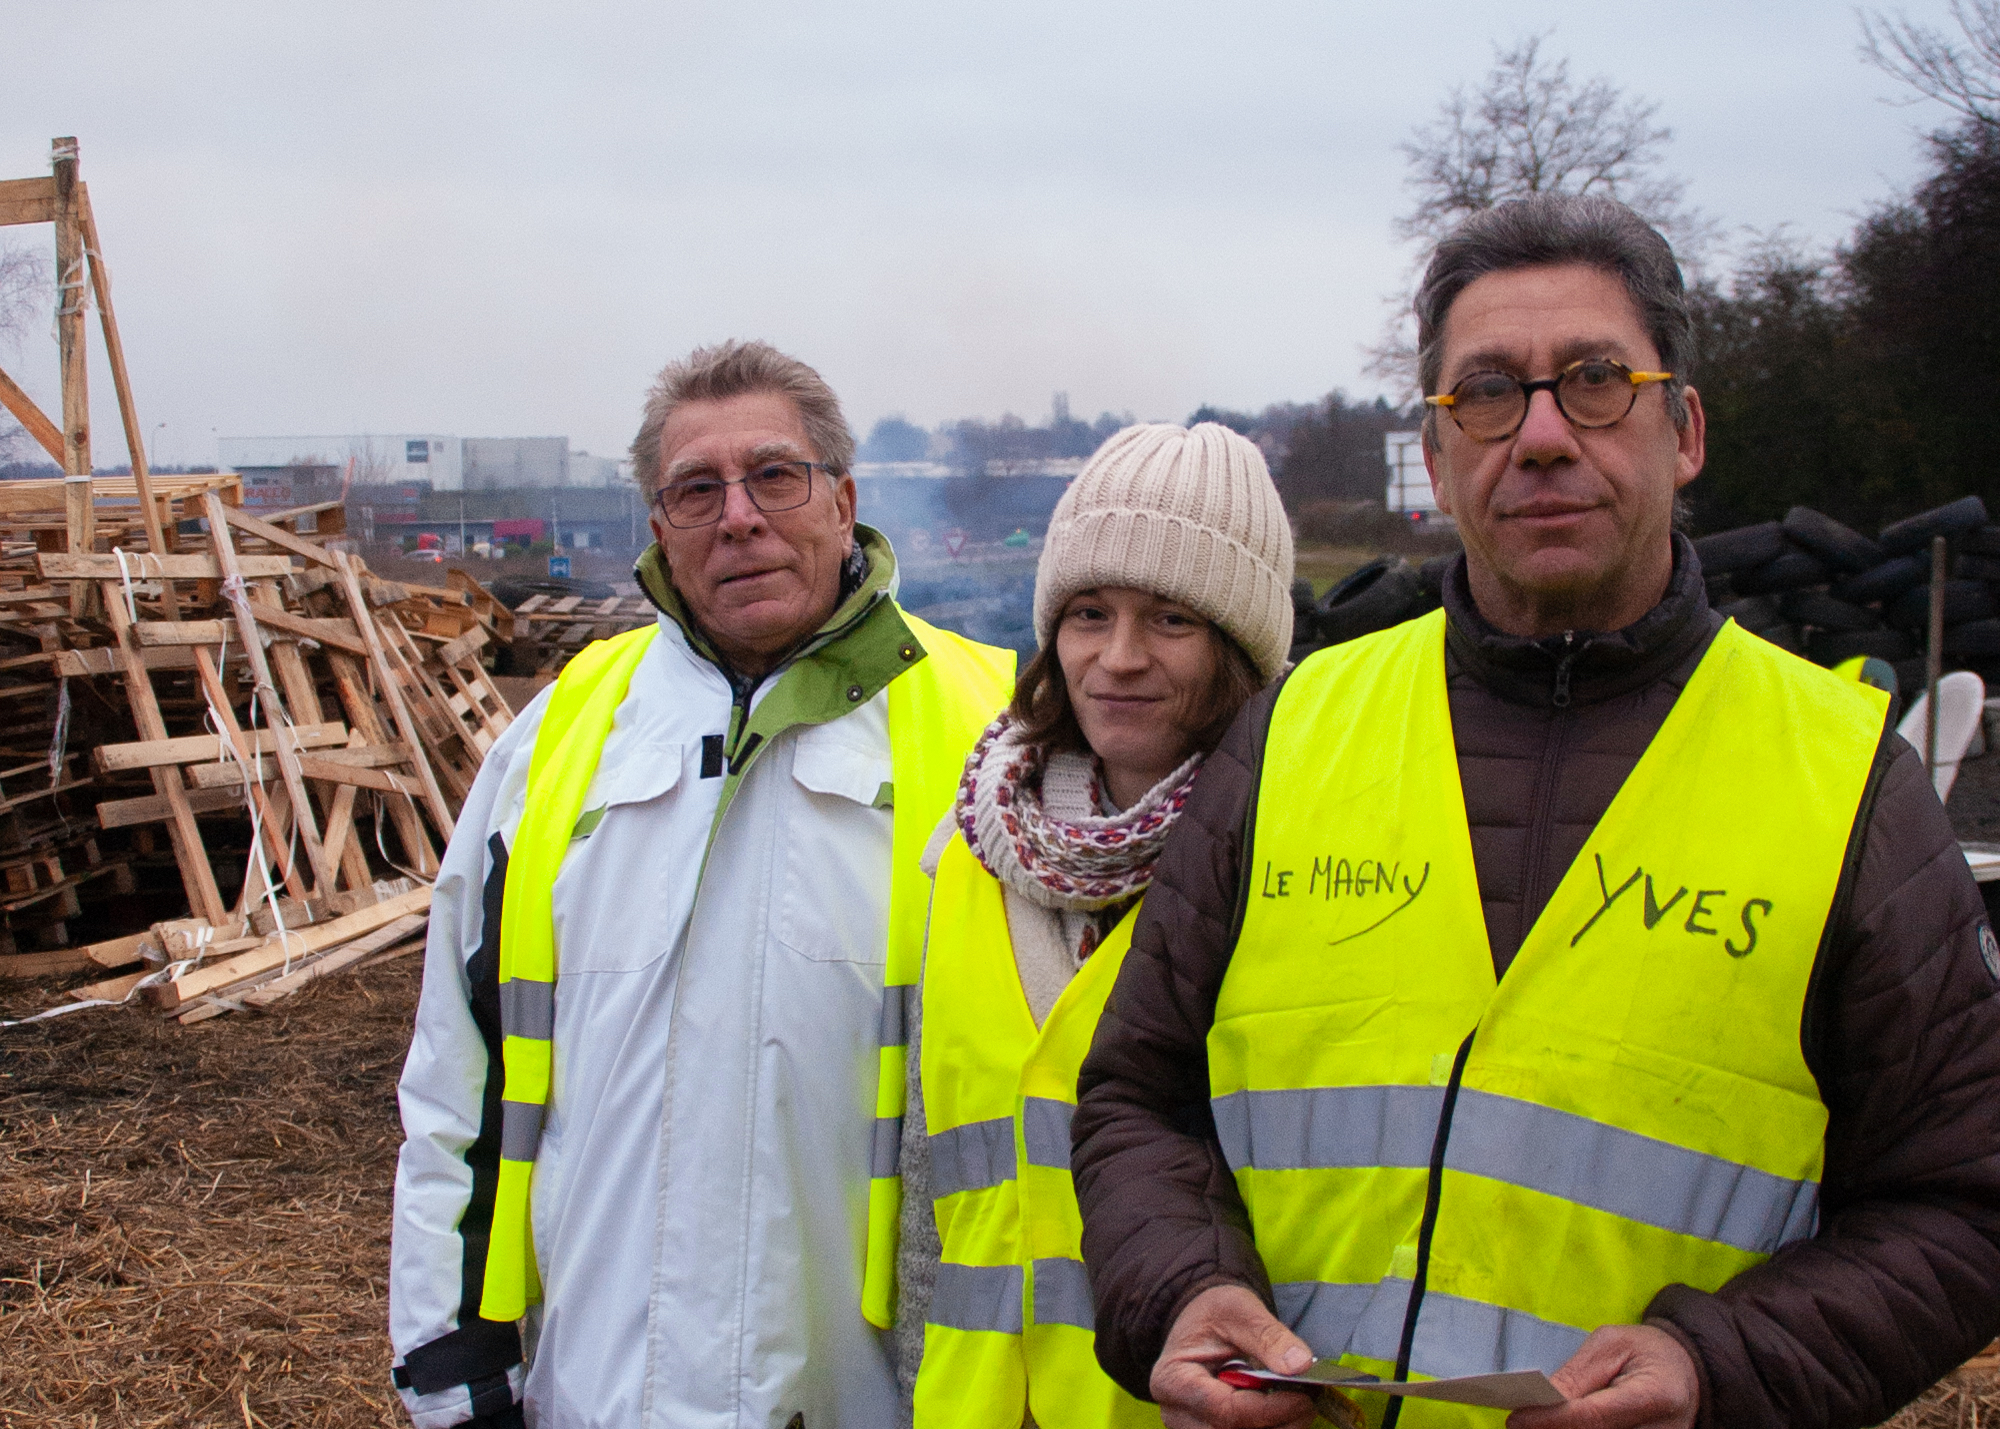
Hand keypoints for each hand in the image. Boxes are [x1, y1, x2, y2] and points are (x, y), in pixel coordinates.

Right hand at [1150, 1284, 1320, 1428]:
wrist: (1201, 1322)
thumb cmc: (1214, 1312)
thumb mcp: (1240, 1310)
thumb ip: (1268, 1336)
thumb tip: (1299, 1365)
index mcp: (1174, 1379)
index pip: (1225, 1411)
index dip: (1269, 1410)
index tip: (1303, 1398)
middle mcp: (1177, 1413)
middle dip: (1277, 1424)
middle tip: (1307, 1403)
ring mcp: (1192, 1428)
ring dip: (1277, 1428)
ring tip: (1297, 1405)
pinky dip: (1270, 1427)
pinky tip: (1282, 1411)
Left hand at [1508, 1324, 1698, 1428]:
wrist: (1688, 1370)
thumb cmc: (1646, 1350)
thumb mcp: (1610, 1344)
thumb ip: (1577, 1375)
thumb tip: (1541, 1400)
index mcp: (1655, 1396)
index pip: (1593, 1417)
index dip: (1551, 1420)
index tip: (1516, 1418)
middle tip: (1521, 1422)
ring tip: (1536, 1421)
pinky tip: (1558, 1424)